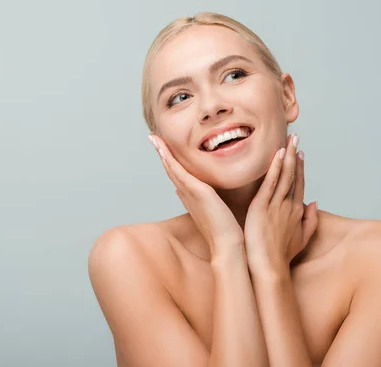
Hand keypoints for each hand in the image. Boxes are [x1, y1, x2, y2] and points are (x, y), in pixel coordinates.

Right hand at [148, 134, 243, 254]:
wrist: (227, 244)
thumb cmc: (225, 229)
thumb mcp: (216, 209)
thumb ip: (208, 199)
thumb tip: (198, 191)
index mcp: (192, 196)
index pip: (178, 175)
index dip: (170, 161)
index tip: (164, 148)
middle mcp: (187, 194)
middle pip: (171, 169)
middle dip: (162, 153)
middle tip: (153, 138)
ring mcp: (189, 192)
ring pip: (171, 168)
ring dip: (162, 152)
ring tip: (153, 138)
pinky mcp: (196, 191)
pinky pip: (178, 172)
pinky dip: (169, 159)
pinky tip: (163, 149)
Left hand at [243, 133, 318, 273]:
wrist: (269, 268)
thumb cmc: (281, 257)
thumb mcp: (301, 239)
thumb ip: (310, 221)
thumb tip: (315, 203)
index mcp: (296, 212)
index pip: (299, 185)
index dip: (300, 168)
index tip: (300, 153)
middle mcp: (289, 205)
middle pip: (294, 175)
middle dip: (295, 155)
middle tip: (295, 137)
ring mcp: (276, 205)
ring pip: (285, 175)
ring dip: (288, 156)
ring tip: (289, 139)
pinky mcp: (262, 206)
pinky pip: (271, 183)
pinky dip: (276, 168)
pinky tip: (278, 154)